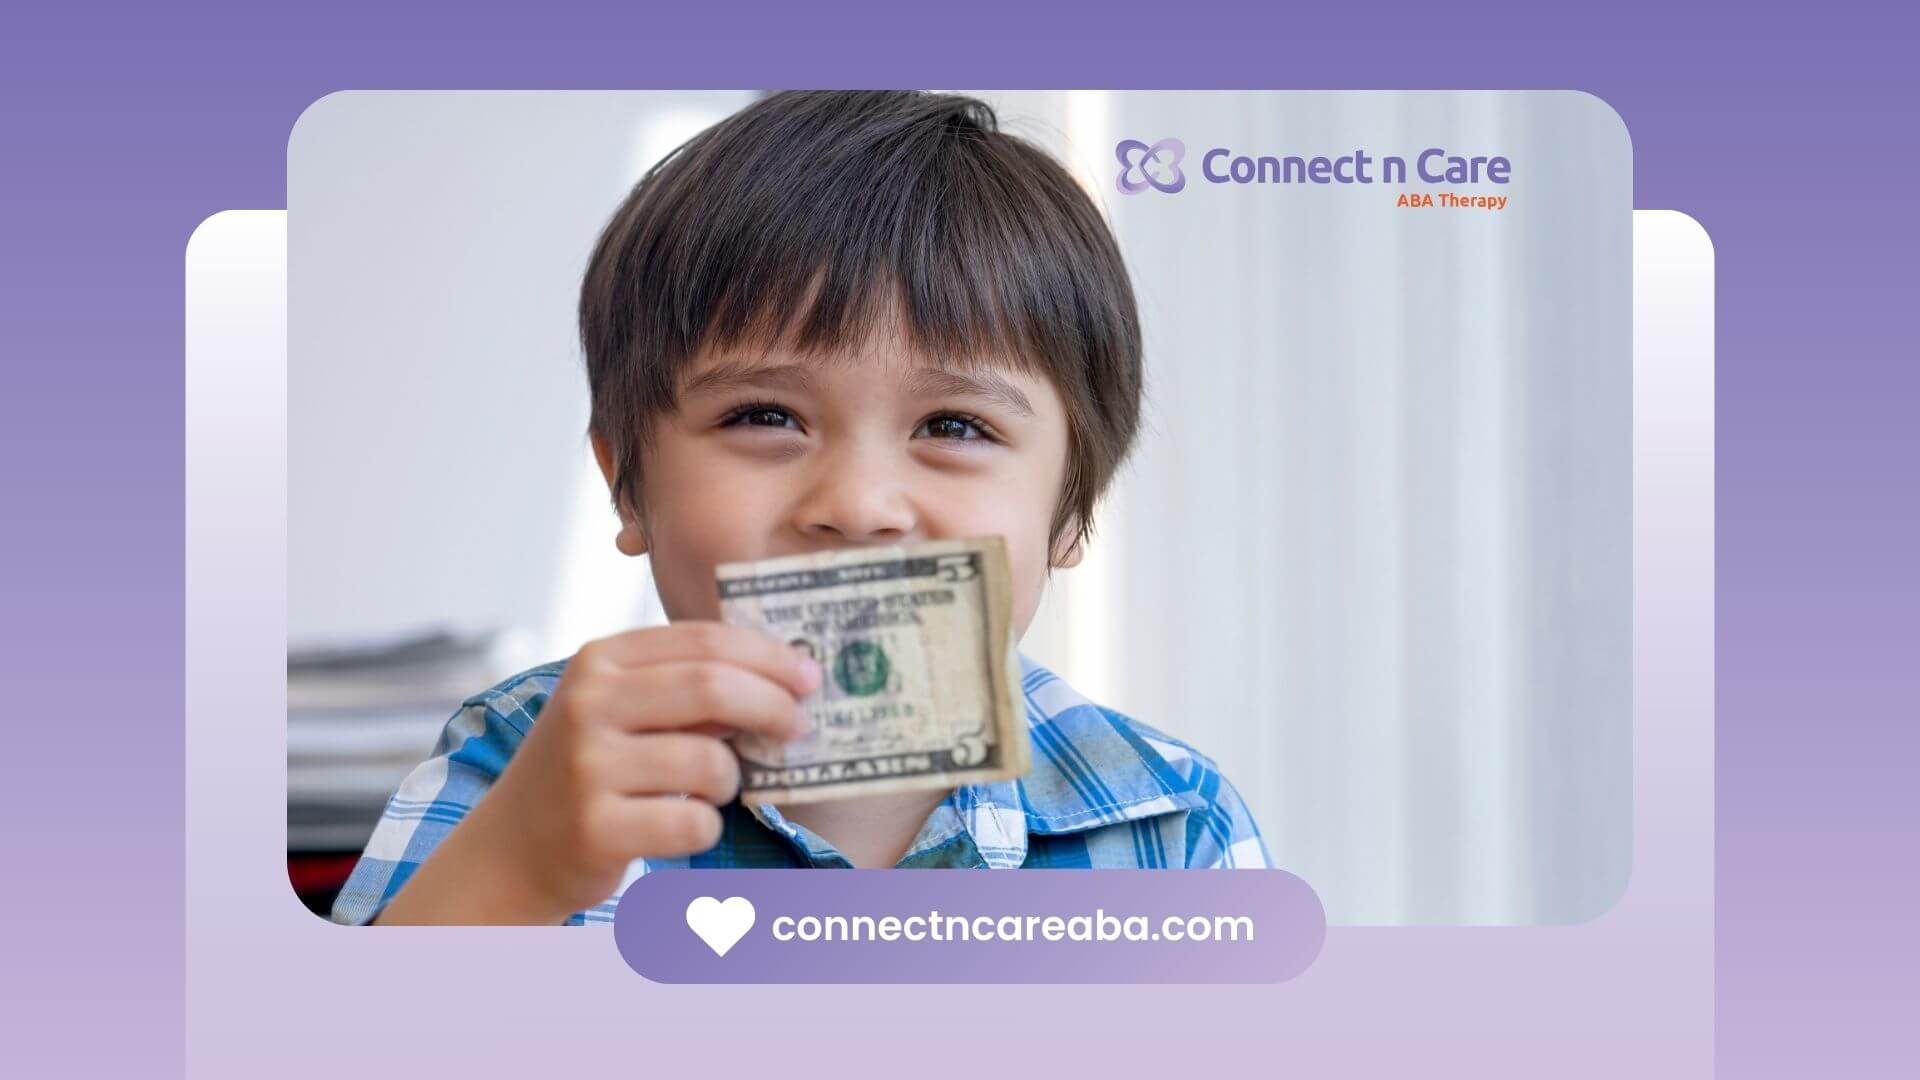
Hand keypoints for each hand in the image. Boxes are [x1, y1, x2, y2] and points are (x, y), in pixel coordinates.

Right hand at [379, 622, 819, 923]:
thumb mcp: (620, 709)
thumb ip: (686, 687)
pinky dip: (704, 826)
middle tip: (799, 726)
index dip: (769, 656)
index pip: (704, 640)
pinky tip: (680, 825)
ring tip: (712, 789)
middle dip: (773, 706)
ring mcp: (588, 767)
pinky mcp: (597, 828)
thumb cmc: (588, 769)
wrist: (512, 848)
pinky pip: (694, 823)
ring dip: (731, 780)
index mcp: (600, 661)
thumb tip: (783, 678)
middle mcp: (588, 705)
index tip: (808, 676)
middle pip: (714, 687)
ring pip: (711, 762)